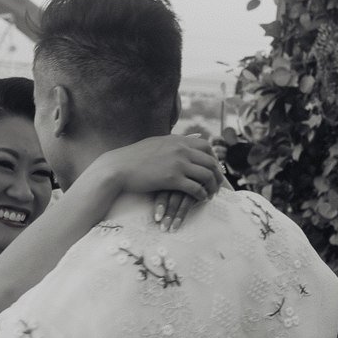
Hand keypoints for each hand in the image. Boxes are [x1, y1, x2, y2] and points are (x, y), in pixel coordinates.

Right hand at [106, 134, 224, 230]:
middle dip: (218, 175)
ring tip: (210, 194)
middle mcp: (181, 149)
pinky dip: (201, 195)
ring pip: (206, 175)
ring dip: (212, 187)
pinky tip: (200, 199)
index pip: (206, 146)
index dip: (213, 158)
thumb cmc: (134, 157)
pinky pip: (195, 188)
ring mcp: (178, 163)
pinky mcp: (172, 179)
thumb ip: (175, 141)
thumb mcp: (157, 142)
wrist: (119, 167)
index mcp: (178, 140)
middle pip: (211, 161)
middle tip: (218, 186)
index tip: (213, 169)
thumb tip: (191, 137)